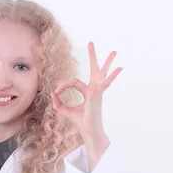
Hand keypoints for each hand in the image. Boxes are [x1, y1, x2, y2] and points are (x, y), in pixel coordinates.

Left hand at [51, 42, 121, 169]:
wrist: (87, 130)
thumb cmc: (80, 121)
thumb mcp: (65, 110)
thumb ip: (58, 102)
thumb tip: (52, 94)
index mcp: (87, 91)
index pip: (73, 82)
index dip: (63, 86)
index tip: (56, 91)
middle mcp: (94, 89)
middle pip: (94, 69)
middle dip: (92, 56)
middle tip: (91, 42)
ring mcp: (98, 91)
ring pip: (102, 73)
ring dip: (107, 62)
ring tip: (115, 51)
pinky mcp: (97, 94)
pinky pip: (104, 83)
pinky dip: (112, 76)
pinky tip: (120, 68)